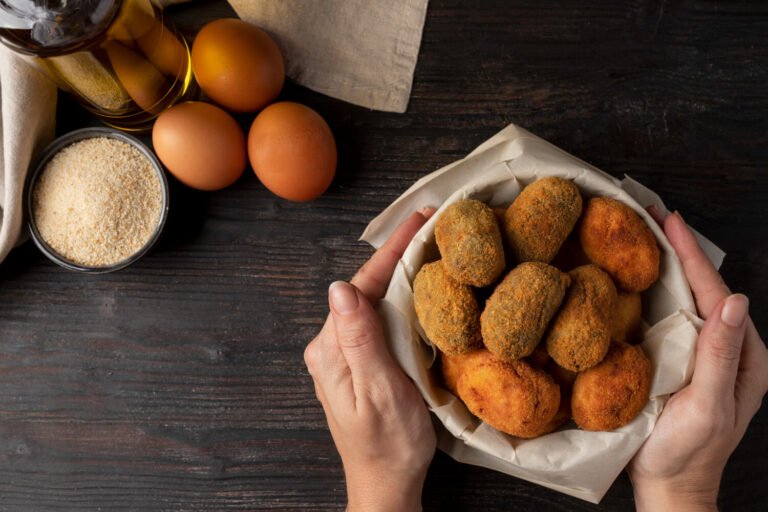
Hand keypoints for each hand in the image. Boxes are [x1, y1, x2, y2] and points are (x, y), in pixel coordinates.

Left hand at [304, 209, 436, 511]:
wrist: (385, 482)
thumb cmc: (388, 445)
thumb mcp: (378, 392)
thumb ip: (360, 340)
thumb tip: (340, 288)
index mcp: (330, 350)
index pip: (361, 286)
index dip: (391, 250)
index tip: (419, 219)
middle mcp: (330, 346)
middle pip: (365, 288)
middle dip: (397, 254)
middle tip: (430, 224)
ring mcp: (344, 353)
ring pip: (372, 301)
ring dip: (399, 272)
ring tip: (427, 244)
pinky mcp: (359, 361)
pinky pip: (378, 318)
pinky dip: (399, 297)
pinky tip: (417, 286)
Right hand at [628, 211, 767, 510]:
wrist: (669, 487)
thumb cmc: (686, 453)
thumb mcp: (708, 407)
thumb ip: (721, 357)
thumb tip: (734, 301)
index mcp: (742, 356)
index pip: (716, 293)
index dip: (692, 253)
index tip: (669, 219)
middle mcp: (725, 348)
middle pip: (703, 288)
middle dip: (679, 249)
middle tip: (651, 214)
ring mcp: (702, 355)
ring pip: (687, 299)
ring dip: (666, 264)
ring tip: (645, 234)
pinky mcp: (679, 362)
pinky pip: (671, 317)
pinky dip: (656, 290)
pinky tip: (639, 277)